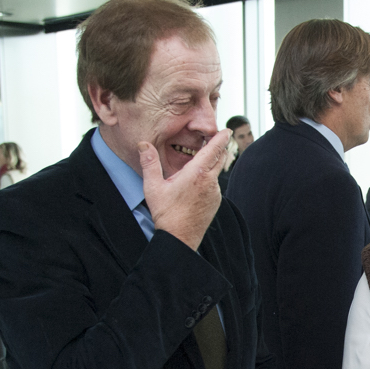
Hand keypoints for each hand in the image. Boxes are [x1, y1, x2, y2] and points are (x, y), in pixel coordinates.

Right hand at [138, 131, 229, 249]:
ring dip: (212, 164)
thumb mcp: (153, 187)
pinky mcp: (216, 202)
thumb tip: (143, 144)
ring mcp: (215, 193)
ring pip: (217, 172)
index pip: (214, 149)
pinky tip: (196, 183)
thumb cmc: (166, 213)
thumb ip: (149, 162)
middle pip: (220, 158)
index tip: (226, 130)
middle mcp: (210, 181)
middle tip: (214, 139)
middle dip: (219, 147)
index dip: (221, 137)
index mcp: (197, 173)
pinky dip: (208, 179)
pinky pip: (215, 185)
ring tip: (199, 161)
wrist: (179, 238)